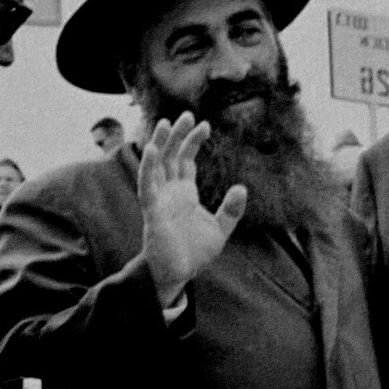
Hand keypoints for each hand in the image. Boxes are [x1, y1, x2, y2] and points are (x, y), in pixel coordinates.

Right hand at [137, 112, 245, 308]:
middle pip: (171, 155)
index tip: (205, 125)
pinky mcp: (152, 212)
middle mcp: (170, 191)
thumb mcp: (220, 229)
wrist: (179, 274)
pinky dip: (149, 167)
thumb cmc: (194, 252)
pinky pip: (147, 186)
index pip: (186, 160)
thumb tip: (241, 187)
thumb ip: (231, 210)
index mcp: (185, 192)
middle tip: (187, 114)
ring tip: (165, 123)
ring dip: (159, 143)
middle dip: (177, 134)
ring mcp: (160, 200)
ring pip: (157, 165)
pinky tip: (153, 150)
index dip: (193, 141)